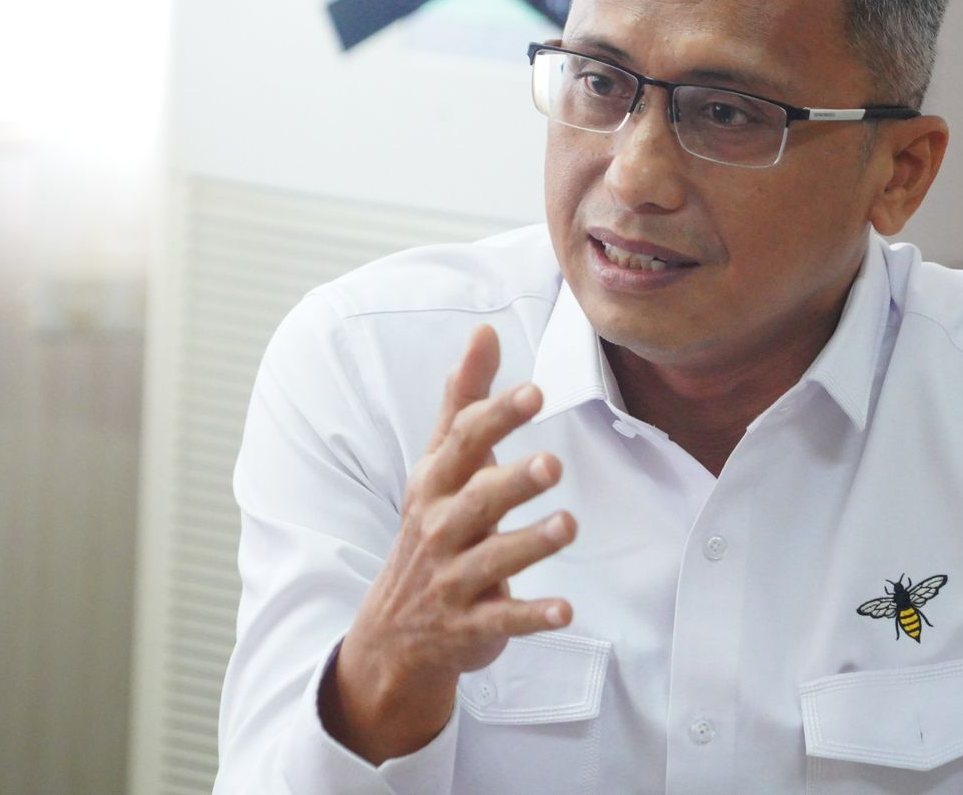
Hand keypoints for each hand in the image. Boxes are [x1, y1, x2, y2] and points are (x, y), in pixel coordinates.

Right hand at [323, 325, 576, 762]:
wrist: (395, 632)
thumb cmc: (433, 528)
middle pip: (477, 501)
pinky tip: (565, 610)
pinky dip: (532, 616)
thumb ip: (466, 401)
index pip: (464, 443)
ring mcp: (455, 579)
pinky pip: (504, 620)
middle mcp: (442, 529)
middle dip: (512, 482)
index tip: (535, 392)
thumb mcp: (441, 465)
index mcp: (437, 484)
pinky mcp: (473, 625)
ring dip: (530, 542)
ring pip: (493, 559)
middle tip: (552, 464)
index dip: (497, 417)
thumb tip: (485, 331)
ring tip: (567, 526)